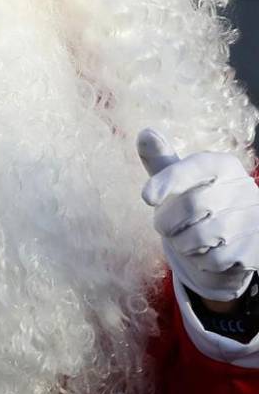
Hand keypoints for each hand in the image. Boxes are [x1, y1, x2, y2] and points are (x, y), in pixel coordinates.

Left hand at [137, 128, 258, 301]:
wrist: (234, 242)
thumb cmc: (198, 205)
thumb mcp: (181, 181)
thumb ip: (161, 160)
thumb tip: (145, 133)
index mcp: (223, 165)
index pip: (195, 166)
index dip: (168, 181)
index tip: (147, 198)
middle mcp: (243, 188)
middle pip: (191, 206)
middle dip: (166, 222)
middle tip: (164, 226)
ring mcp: (252, 219)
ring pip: (200, 236)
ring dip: (182, 243)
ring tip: (187, 239)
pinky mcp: (254, 249)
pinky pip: (213, 259)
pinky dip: (200, 260)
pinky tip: (206, 252)